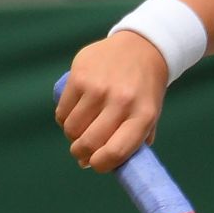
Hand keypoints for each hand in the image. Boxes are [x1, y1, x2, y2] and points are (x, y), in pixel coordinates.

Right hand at [55, 33, 168, 170]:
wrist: (142, 47)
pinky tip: (74, 114)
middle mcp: (121, 102)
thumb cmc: (145, 89)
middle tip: (82, 152)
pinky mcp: (80, 76)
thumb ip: (135, 139)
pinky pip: (62, 111)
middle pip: (89, 142)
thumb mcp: (151, 114)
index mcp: (143, 115)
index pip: (116, 151)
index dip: (100, 164)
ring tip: (81, 129)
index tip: (94, 164)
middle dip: (81, 153)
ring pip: (72, 128)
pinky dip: (65, 119)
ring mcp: (99, 88)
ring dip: (72, 135)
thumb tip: (107, 165)